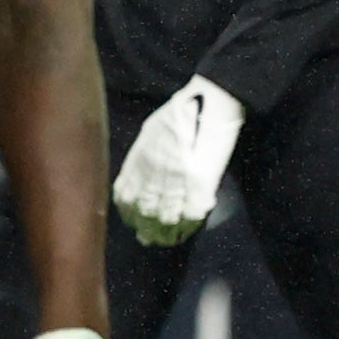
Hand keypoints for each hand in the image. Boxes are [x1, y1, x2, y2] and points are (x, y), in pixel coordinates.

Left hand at [110, 76, 244, 245]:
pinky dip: (191, 223)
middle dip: (146, 228)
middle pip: (145, 210)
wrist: (212, 98)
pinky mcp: (199, 180)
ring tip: (169, 239)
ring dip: (167, 231)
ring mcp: (176, 177)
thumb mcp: (152, 130)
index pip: (126, 194)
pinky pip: (192, 212)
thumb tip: (137, 176)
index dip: (128, 211)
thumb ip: (144, 155)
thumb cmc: (183, 110)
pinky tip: (191, 227)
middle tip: (148, 240)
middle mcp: (154, 171)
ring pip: (166, 216)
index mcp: (141, 158)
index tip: (133, 221)